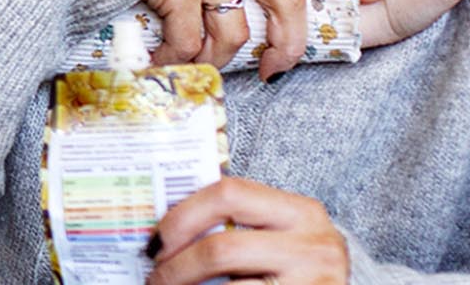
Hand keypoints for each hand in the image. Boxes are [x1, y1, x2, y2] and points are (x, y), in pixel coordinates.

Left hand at [148, 177, 346, 284]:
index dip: (182, 215)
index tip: (156, 239)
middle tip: (155, 278)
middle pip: (222, 247)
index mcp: (300, 212)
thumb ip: (240, 225)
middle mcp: (313, 245)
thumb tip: (166, 233)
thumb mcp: (282, 238)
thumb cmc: (300, 270)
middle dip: (176, 266)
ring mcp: (314, 282)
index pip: (229, 193)